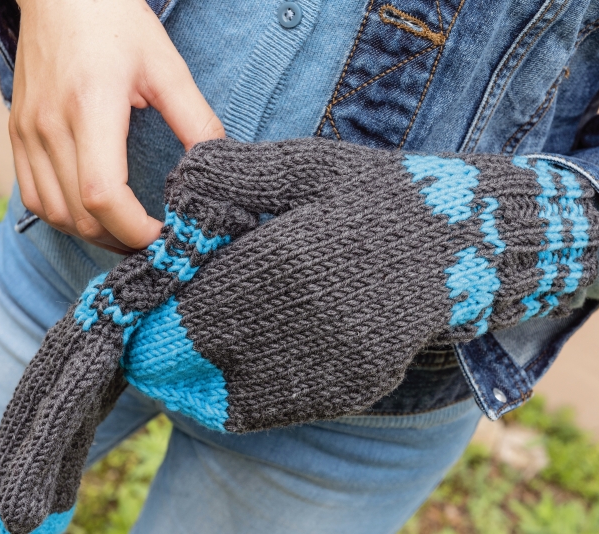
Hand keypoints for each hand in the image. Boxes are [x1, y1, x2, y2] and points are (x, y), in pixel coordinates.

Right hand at [9, 0, 223, 252]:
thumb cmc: (115, 22)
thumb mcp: (166, 67)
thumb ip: (195, 119)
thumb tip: (219, 163)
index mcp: (91, 108)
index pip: (102, 194)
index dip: (135, 229)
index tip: (167, 234)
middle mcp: (50, 126)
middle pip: (80, 215)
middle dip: (123, 241)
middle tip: (158, 241)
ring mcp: (27, 132)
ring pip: (54, 214)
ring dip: (94, 235)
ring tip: (130, 234)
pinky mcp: (18, 133)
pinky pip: (34, 197)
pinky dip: (65, 217)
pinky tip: (94, 214)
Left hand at [125, 139, 598, 432]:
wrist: (459, 242)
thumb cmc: (377, 196)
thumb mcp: (307, 165)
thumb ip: (233, 172)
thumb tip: (172, 188)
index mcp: (280, 262)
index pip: (184, 310)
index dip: (150, 319)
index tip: (138, 314)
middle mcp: (300, 323)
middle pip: (197, 360)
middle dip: (163, 354)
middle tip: (152, 344)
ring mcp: (328, 364)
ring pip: (229, 397)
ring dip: (195, 383)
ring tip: (187, 362)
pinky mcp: (350, 387)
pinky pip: (274, 410)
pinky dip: (239, 401)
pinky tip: (237, 373)